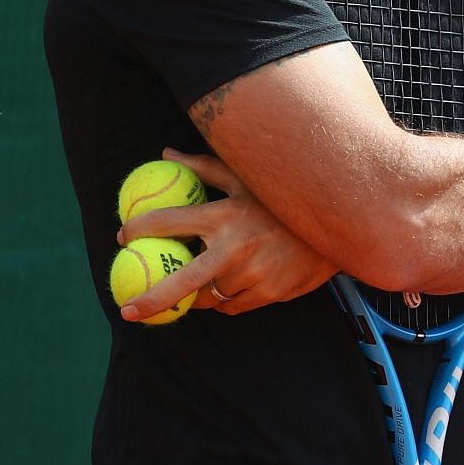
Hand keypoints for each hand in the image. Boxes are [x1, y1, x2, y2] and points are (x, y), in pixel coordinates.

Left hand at [115, 148, 336, 320]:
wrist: (341, 221)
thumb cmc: (284, 195)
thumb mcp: (246, 176)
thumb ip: (204, 167)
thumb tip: (165, 155)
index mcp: (225, 216)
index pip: (169, 222)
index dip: (139, 228)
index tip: (122, 236)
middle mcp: (236, 250)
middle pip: (182, 283)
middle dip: (150, 300)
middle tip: (126, 309)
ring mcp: (255, 276)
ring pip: (211, 296)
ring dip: (198, 294)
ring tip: (187, 290)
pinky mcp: (271, 294)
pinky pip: (235, 305)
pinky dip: (226, 298)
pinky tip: (224, 288)